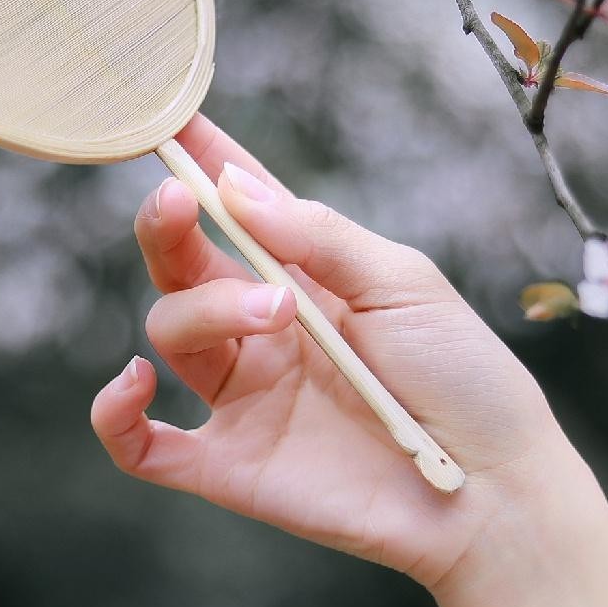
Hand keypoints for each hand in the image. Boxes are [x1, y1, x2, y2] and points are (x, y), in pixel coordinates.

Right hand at [89, 115, 585, 590]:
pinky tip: (134, 379)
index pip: (237, 208)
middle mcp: (264, 331)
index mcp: (308, 278)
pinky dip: (114, 412)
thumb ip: (319, 236)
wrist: (494, 489)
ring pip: (171, 331)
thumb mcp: (403, 282)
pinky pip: (143, 446)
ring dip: (206, 308)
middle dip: (172, 225)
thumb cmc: (466, 379)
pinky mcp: (232, 466)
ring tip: (275, 314)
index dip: (199, 163)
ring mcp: (244, 398)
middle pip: (183, 264)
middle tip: (185, 202)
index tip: (163, 117)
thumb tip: (235, 186)